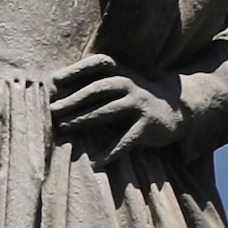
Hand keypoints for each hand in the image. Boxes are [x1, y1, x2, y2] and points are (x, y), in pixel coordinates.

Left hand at [46, 52, 191, 169]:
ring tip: (63, 128)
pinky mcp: (147, 126)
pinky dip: (109, 152)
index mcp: (120, 72)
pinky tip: (94, 162)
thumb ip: (95, 83)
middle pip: (97, 90)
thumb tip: (56, 88)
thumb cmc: (135, 98)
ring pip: (107, 112)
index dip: (76, 70)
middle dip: (73, 100)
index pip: (97, 65)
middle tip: (52, 110)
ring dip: (83, 120)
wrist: (175, 109)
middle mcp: (130, 85)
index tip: (54, 80)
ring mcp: (139, 104)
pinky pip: (125, 140)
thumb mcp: (119, 84)